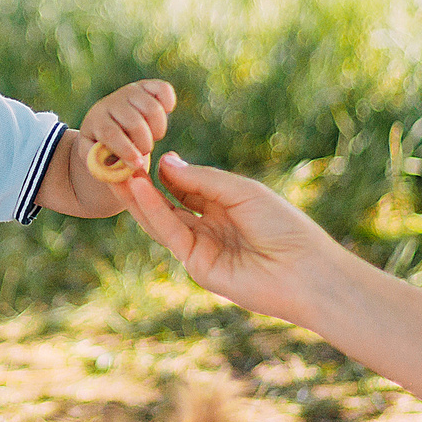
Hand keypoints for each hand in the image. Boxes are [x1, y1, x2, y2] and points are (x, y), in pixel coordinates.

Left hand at [81, 79, 177, 176]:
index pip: (110, 133)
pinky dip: (168, 102)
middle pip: (134, 122)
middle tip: (144, 151)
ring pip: (152, 108)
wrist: (109, 128)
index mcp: (96, 120)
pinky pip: (163, 89)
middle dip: (144, 143)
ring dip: (158, 130)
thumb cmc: (105, 151)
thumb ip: (109, 174)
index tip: (138, 164)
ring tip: (152, 138)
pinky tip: (165, 115)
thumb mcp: (99, 164)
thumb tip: (129, 178)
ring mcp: (130, 91)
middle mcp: (112, 102)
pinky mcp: (147, 86)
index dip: (125, 150)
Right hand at [121, 153, 345, 326]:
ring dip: (138, 197)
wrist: (305, 270)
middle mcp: (211, 227)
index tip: (146, 151)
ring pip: (162, 219)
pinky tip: (137, 188)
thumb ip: (202, 179)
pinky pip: (169, 233)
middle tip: (117, 162)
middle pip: (169, 203)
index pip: (187, 186)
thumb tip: (165, 162)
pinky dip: (151, 210)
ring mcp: (202, 247)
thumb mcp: (242, 192)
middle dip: (144, 184)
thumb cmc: (284, 226)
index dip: (167, 171)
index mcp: (227, 207)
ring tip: (117, 172)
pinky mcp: (196, 265)